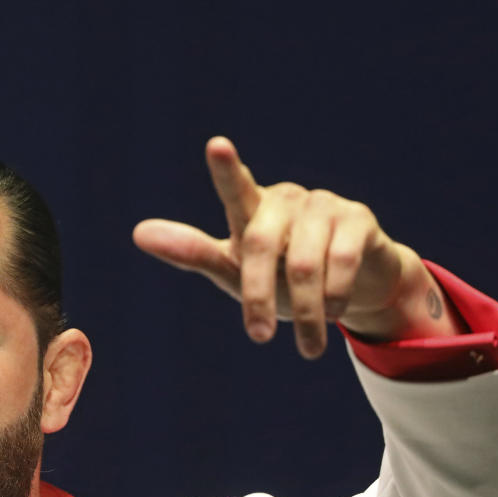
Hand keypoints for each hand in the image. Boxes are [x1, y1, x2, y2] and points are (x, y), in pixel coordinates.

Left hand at [133, 137, 462, 357]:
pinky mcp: (359, 220)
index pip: (236, 189)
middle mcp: (287, 200)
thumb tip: (139, 232)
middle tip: (257, 338)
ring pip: (303, 262)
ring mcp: (325, 206)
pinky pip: (342, 260)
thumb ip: (193, 253)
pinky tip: (334, 317)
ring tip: (306, 348)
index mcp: (253, 210)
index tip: (217, 146)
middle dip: (256, 296)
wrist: (353, 288)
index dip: (226, 169)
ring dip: (304, 312)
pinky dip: (334, 297)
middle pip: (259, 244)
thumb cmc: (281, 276)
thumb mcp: (234, 270)